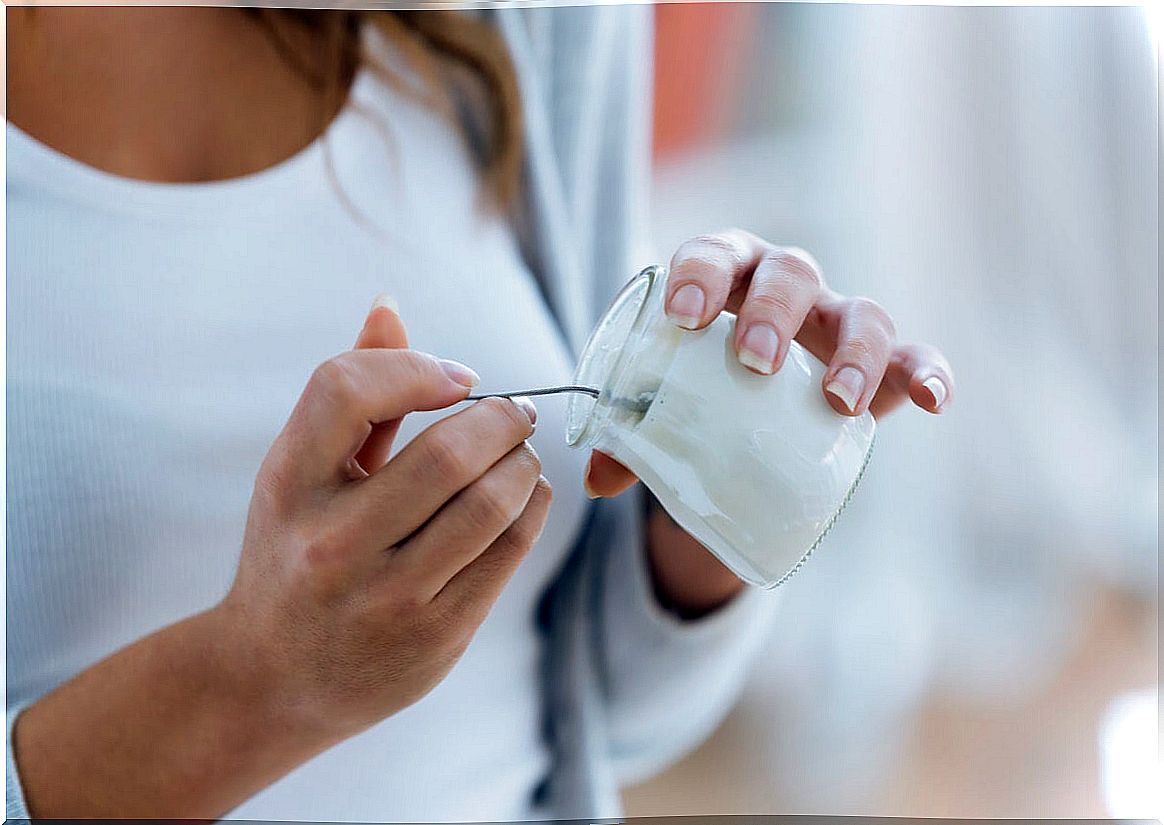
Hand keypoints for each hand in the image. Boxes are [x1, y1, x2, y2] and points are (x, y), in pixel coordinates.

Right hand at [220, 298, 551, 739]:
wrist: (268, 680)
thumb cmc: (291, 553)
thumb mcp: (297, 473)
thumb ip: (349, 394)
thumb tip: (390, 306)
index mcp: (287, 487)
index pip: (346, 388)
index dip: (417, 366)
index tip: (457, 378)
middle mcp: (332, 544)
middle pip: (451, 451)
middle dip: (503, 418)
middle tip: (516, 411)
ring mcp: (386, 599)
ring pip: (493, 502)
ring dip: (524, 463)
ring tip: (522, 453)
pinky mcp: (434, 639)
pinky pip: (508, 553)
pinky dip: (532, 508)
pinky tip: (526, 495)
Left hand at [585, 228, 954, 496]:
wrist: (751, 410)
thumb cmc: (696, 391)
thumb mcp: (659, 404)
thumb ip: (628, 432)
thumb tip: (597, 481)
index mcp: (724, 277)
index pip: (714, 252)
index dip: (700, 274)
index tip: (684, 315)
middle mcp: (786, 289)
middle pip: (791, 272)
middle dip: (774, 311)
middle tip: (755, 362)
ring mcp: (837, 323)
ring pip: (861, 313)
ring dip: (853, 352)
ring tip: (837, 402)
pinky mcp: (883, 366)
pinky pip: (914, 358)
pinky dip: (928, 373)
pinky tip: (933, 401)